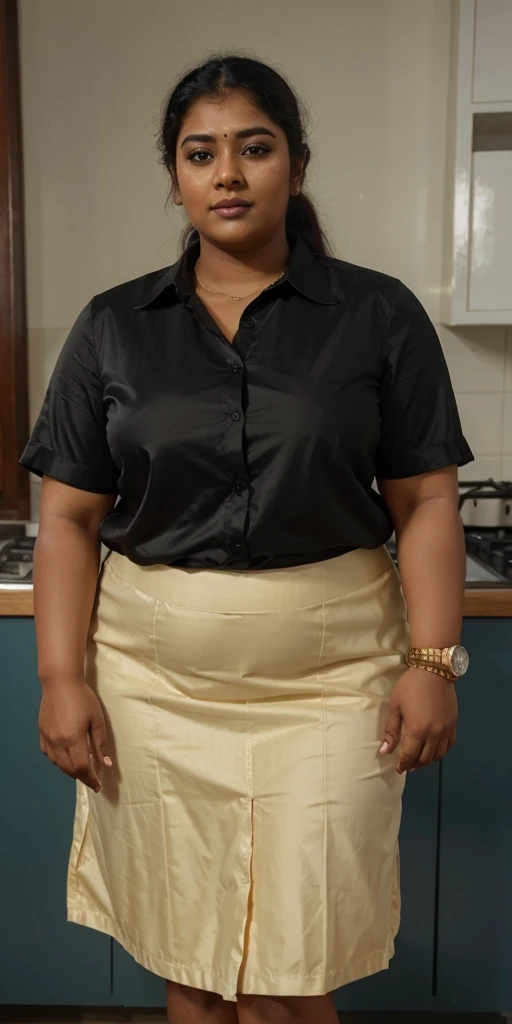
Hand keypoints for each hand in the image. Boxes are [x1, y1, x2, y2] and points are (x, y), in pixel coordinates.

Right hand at [39, 677, 112, 792]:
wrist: (60, 682)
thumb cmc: (83, 698)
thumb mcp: (97, 719)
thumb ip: (100, 744)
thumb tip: (107, 765)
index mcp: (73, 739)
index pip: (82, 768)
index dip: (91, 779)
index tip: (98, 786)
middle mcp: (58, 742)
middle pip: (69, 769)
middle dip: (82, 778)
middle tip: (93, 780)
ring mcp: (48, 738)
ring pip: (58, 764)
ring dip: (70, 770)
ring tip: (82, 769)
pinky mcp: (42, 733)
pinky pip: (49, 754)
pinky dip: (58, 760)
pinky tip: (66, 756)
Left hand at [379, 666, 457, 772]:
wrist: (433, 670)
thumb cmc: (410, 686)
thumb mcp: (395, 706)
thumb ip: (391, 731)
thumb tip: (385, 751)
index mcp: (417, 730)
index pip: (410, 756)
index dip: (403, 764)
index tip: (399, 769)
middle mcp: (434, 734)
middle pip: (425, 758)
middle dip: (415, 764)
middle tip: (407, 764)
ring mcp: (446, 730)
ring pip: (438, 755)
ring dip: (428, 760)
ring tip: (419, 759)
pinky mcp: (454, 724)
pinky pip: (449, 745)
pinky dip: (441, 752)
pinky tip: (434, 750)